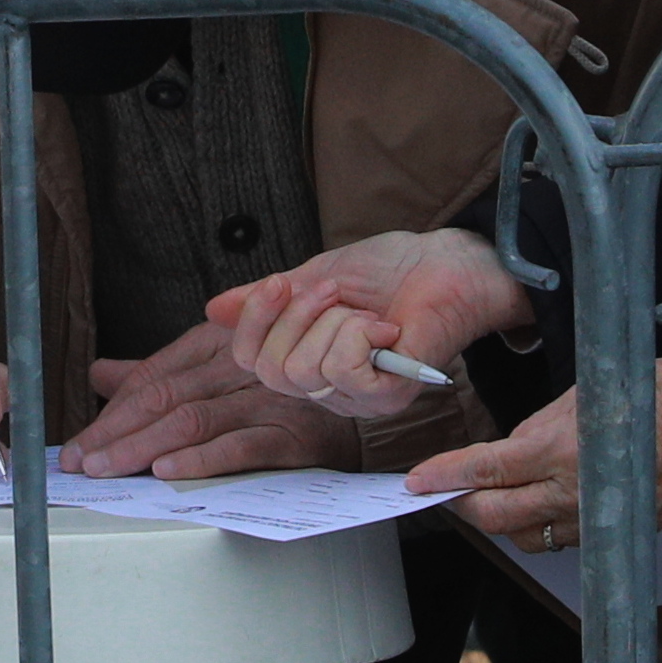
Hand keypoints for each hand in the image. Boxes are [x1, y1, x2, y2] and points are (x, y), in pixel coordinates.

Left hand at [61, 318, 348, 481]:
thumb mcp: (217, 370)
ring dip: (142, 448)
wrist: (359, 401)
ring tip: (107, 470)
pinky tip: (166, 471)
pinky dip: (201, 459)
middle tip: (80, 463)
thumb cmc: (282, 389)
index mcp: (216, 342)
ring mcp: (266, 397)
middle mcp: (238, 365)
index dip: (110, 413)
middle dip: (115, 433)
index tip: (79, 446)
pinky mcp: (293, 431)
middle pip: (164, 398)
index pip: (152, 378)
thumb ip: (159, 374)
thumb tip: (101, 374)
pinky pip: (240, 445)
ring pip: (191, 420)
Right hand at [201, 229, 528, 421]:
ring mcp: (357, 397)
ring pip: (305, 370)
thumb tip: (213, 309)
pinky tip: (385, 327)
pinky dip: (358, 335)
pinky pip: (341, 370)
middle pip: (271, 370)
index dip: (253, 322)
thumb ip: (267, 298)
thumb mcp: (314, 276)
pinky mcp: (386, 396)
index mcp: (306, 359)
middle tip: (337, 293)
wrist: (448, 264)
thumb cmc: (393, 270)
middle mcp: (327, 388)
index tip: (279, 283)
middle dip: (298, 317)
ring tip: (366, 311)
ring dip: (335, 323)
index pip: (248, 361)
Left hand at [408, 357, 661, 551]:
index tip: (416, 480)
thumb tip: (503, 455)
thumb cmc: (647, 393)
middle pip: (496, 517)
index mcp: (560, 450)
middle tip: (444, 490)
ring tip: (487, 497)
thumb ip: (534, 432)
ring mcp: (594, 519)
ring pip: (526, 537)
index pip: (486, 470)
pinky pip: (560, 541)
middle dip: (463, 505)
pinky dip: (538, 527)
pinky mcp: (613, 533)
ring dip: (500, 519)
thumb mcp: (577, 397)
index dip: (446, 476)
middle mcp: (572, 493)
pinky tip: (533, 507)